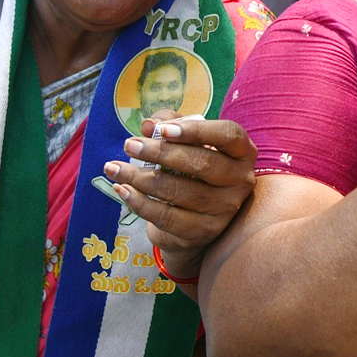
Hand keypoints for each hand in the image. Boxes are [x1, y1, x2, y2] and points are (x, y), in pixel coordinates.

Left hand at [103, 114, 256, 273]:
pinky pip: (166, 216)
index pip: (228, 135)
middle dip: (160, 152)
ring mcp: (224, 210)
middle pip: (202, 163)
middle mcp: (240, 181)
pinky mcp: (202, 232)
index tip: (165, 129)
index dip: (197, 130)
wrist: (193, 219)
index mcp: (242, 153)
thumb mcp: (185, 142)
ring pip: (179, 191)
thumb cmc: (191, 170)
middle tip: (129, 145)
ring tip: (114, 168)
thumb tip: (149, 125)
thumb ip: (169, 125)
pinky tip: (121, 190)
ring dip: (141, 177)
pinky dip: (139, 202)